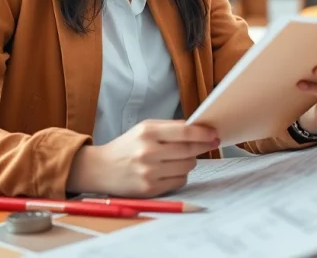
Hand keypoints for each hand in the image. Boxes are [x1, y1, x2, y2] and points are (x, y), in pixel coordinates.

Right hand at [67, 120, 218, 197]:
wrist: (101, 169)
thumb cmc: (127, 146)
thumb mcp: (144, 128)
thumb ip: (170, 127)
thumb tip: (198, 128)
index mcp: (147, 132)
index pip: (185, 132)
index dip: (204, 133)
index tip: (215, 134)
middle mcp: (148, 152)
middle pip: (190, 150)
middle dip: (202, 147)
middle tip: (209, 143)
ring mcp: (149, 172)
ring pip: (188, 166)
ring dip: (189, 161)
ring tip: (177, 158)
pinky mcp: (151, 189)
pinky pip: (180, 181)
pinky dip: (180, 174)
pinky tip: (169, 170)